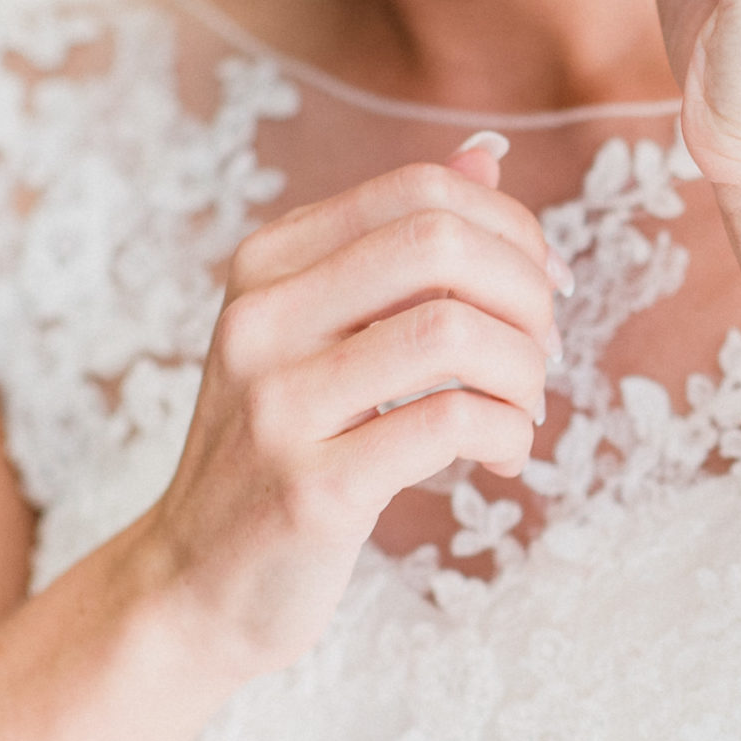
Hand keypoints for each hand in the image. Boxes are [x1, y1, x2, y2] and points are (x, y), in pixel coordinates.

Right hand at [137, 145, 562, 680]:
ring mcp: (279, 404)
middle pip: (440, 243)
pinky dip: (508, 433)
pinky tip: (503, 455)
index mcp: (267, 265)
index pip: (418, 191)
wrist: (196, 583)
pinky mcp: (313, 489)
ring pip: (453, 331)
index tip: (544, 287)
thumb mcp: (318, 335)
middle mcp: (261, 319)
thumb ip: (395, 248)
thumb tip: (485, 157)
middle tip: (543, 351)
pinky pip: (451, 423)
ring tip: (524, 409)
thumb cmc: (281, 452)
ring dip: (524, 370)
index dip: (510, 229)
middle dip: (527, 292)